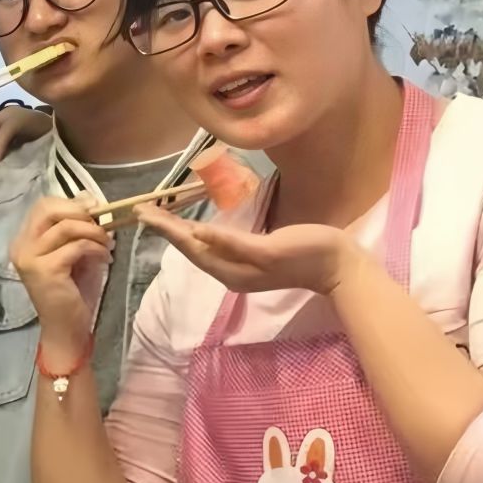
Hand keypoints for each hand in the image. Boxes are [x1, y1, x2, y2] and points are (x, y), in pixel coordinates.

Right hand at [8, 197, 108, 366]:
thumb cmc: (71, 291)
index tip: (95, 212)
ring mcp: (30, 258)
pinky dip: (96, 249)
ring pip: (67, 226)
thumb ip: (77, 226)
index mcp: (24, 241)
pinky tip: (105, 259)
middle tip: (102, 227)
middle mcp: (21, 246)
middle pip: (49, 209)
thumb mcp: (75, 251)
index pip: (43, 205)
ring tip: (107, 246)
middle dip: (82, 213)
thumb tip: (89, 197)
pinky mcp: (45, 269)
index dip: (72, 203)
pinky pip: (77, 246)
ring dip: (95, 233)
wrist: (66, 328)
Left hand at [141, 210, 362, 295]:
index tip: (144, 212)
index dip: (166, 229)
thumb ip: (234, 243)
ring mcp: (240, 268)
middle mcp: (230, 272)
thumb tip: (197, 234)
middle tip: (141, 210)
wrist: (340, 267)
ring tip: (158, 217)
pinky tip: (192, 229)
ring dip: (178, 232)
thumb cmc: (310, 253)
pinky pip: (215, 246)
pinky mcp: (251, 259)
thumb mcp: (272, 247)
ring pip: (200, 248)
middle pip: (190, 248)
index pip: (190, 246)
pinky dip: (198, 235)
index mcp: (231, 270)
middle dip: (165, 229)